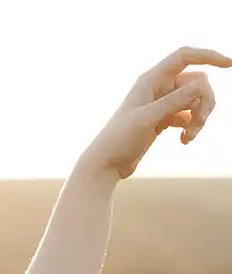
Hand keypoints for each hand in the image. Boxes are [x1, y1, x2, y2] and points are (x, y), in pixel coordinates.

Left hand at [80, 46, 230, 179]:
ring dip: (199, 118)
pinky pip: (187, 116)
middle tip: (200, 123)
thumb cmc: (118, 140)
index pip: (185, 56)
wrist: (104, 166)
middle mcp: (157, 88)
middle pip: (197, 83)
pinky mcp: (161, 120)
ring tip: (189, 137)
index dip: (208, 56)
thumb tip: (201, 84)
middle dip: (204, 102)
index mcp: (150, 80)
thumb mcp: (147, 119)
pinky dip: (190, 127)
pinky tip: (185, 141)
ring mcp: (160, 104)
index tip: (229, 65)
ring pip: (194, 101)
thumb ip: (174, 101)